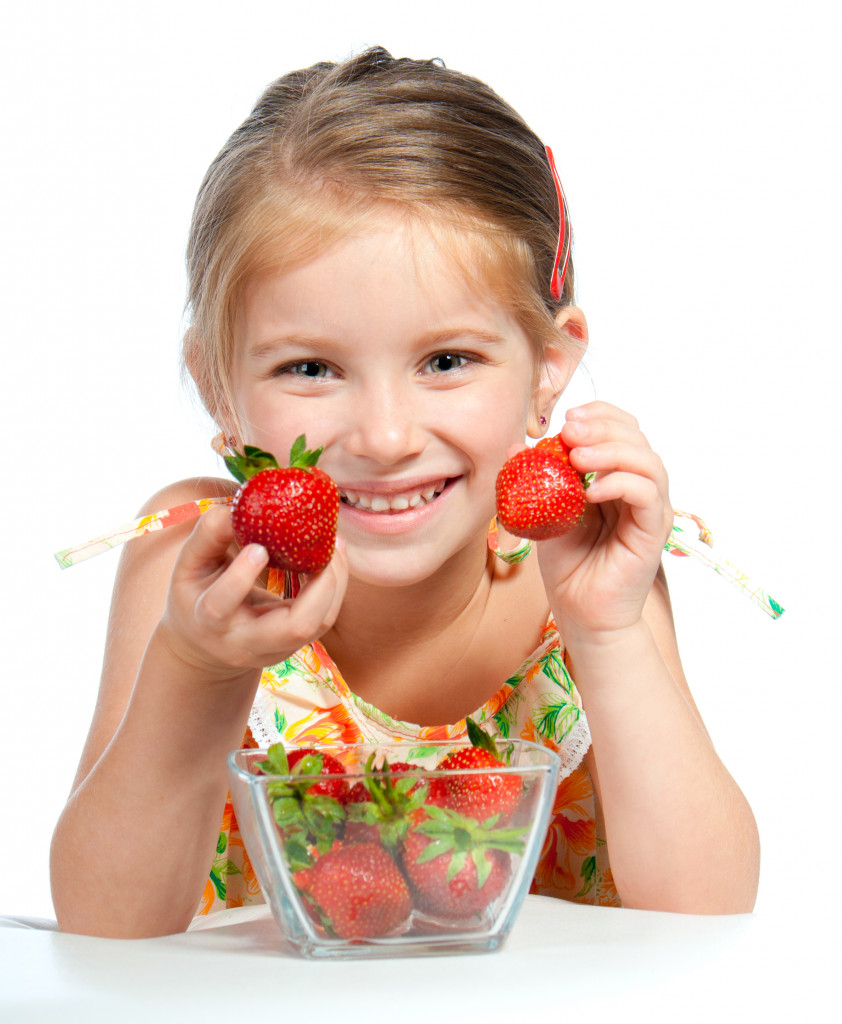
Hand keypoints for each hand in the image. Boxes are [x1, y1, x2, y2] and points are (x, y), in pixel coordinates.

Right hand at [158, 505, 347, 680]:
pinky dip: (335, 585)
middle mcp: (245, 643)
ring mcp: (276, 648)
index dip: (240, 577)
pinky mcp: (296, 643)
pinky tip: (332, 556)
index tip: (258, 547)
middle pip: (294, 628)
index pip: (220, 606)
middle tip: (324, 544)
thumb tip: (238, 504)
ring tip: (334, 543)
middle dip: (319, 586)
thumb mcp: (189, 565)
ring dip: (335, 582)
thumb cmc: (197, 594)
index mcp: (207, 621)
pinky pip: (325, 617)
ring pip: (319, 623)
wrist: (205, 646)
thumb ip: (209, 535)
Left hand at [536, 402, 672, 639]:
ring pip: (649, 461)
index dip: (600, 415)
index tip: (568, 418)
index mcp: (617, 477)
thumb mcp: (545, 513)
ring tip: (578, 457)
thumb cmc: (568, 565)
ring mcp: (651, 510)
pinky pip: (648, 494)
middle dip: (603, 427)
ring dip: (612, 450)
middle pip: (637, 438)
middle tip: (570, 432)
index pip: (622, 430)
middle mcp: (640, 489)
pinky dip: (621, 483)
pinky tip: (591, 491)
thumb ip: (537, 480)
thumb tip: (516, 447)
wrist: (581, 613)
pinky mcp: (654, 532)